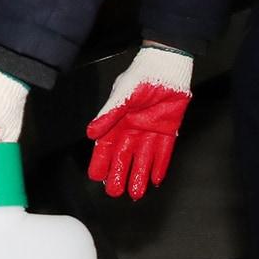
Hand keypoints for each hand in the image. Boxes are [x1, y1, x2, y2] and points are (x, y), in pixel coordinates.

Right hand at [86, 44, 192, 199]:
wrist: (167, 65)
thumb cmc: (141, 75)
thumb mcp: (121, 94)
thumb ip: (108, 115)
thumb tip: (91, 133)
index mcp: (118, 121)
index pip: (106, 146)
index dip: (100, 162)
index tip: (96, 176)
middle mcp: (132, 129)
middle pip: (123, 157)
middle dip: (119, 174)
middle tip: (114, 192)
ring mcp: (150, 131)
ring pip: (142, 159)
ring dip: (138, 175)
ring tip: (135, 193)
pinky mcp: (167, 130)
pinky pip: (163, 152)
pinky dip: (159, 166)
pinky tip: (155, 180)